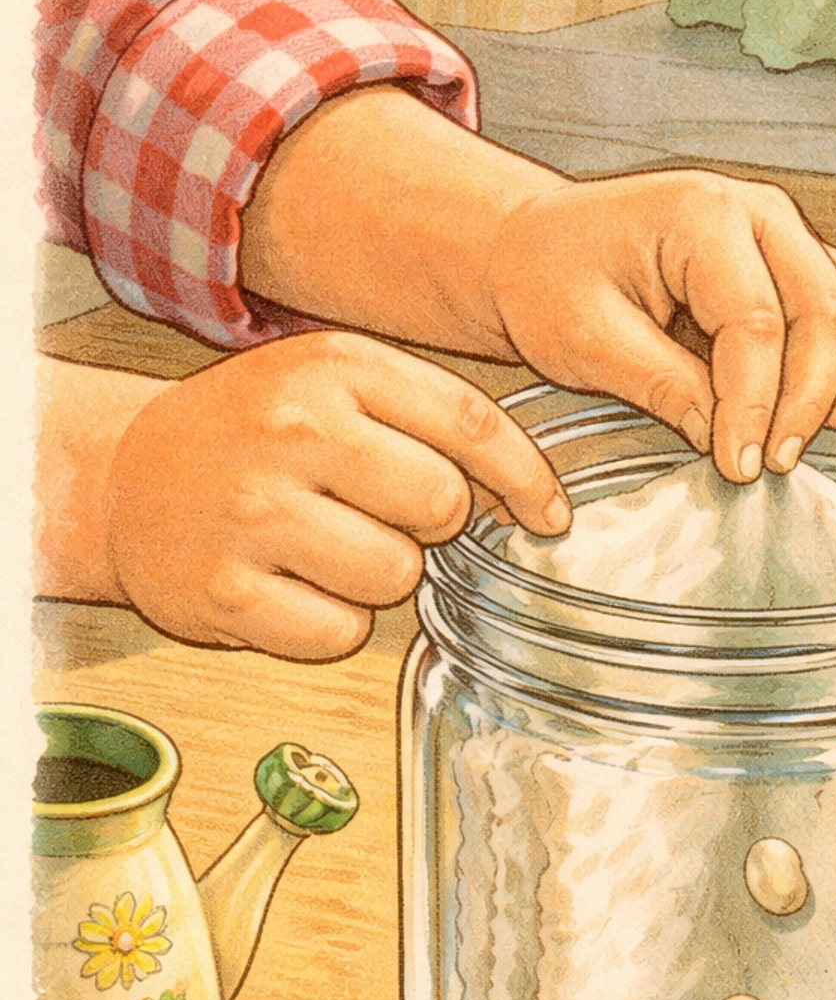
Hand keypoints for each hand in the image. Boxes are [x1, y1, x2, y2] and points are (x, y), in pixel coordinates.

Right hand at [91, 333, 567, 658]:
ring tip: (327, 547)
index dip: (525, 478)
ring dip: (379, 576)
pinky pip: (340, 633)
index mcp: (332, 367)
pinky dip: (330, 623)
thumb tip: (528, 497)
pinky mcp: (227, 592)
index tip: (546, 515)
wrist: (124, 478)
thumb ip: (431, 423)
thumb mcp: (333, 390)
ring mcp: (254, 513)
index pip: (469, 422)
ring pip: (395, 574)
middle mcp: (291, 430)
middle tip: (381, 514)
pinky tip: (293, 586)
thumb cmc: (249, 435)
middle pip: (440, 503)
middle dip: (432, 523)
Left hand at [482, 170, 835, 482]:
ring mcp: (790, 238)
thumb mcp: (584, 339)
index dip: (756, 405)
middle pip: (827, 315)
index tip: (738, 467)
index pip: (756, 322)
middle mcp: (762, 215)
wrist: (535, 249)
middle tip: (769, 464)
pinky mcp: (801, 268)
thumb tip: (731, 440)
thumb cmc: (548, 280)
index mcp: (702, 215)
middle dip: (807, 404)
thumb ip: (662, 385)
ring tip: (816, 437)